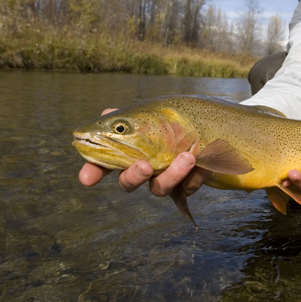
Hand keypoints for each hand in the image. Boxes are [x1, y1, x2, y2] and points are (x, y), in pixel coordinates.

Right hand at [78, 108, 210, 196]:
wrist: (214, 129)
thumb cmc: (177, 120)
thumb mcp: (154, 113)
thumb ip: (132, 117)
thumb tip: (107, 113)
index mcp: (131, 151)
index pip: (105, 163)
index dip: (94, 171)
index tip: (86, 180)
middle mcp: (145, 169)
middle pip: (128, 182)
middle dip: (133, 176)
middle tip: (144, 166)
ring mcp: (165, 179)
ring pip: (159, 188)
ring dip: (172, 174)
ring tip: (187, 157)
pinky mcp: (188, 185)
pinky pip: (189, 186)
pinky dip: (197, 174)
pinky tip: (205, 159)